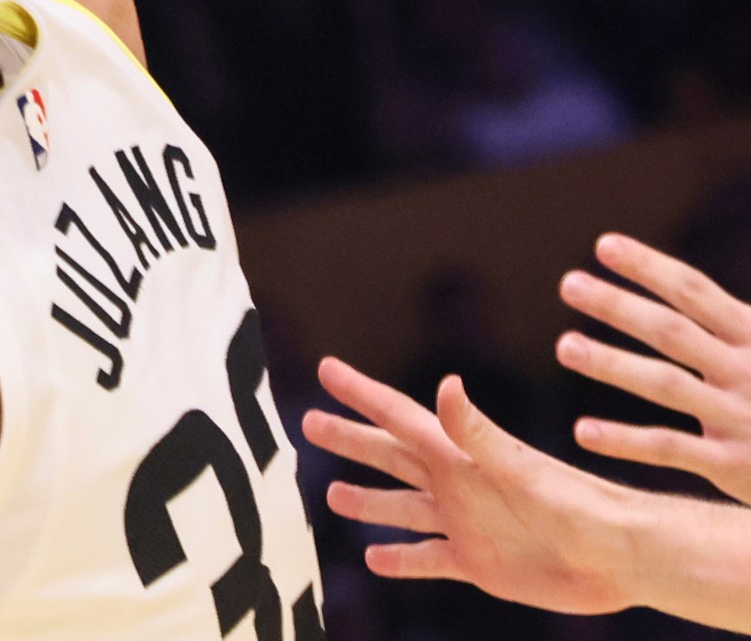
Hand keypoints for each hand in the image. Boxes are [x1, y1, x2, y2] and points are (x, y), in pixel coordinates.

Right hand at [300, 358, 638, 615]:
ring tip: (332, 497)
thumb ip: (479, 433)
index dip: (361, 393)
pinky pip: (428, 558)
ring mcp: (464, 523)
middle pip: (389, 457)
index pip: (399, 416)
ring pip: (402, 507)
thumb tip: (446, 385)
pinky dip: (401, 559)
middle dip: (350, 440)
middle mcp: (456, 484)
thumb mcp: (523, 469)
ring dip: (368, 501)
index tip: (326, 369)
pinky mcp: (478, 562)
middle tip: (309, 423)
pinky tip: (376, 559)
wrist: (622, 557)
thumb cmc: (581, 507)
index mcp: (460, 456)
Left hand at [556, 232, 750, 502]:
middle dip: (620, 306)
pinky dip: (626, 441)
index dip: (651, 268)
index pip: (696, 293)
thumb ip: (732, 321)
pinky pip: (672, 449)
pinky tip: (581, 431)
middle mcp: (748, 372)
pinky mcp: (733, 464)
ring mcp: (740, 418)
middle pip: (674, 332)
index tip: (603, 244)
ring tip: (565, 347)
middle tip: (568, 284)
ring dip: (614, 365)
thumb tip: (686, 283)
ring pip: (667, 386)